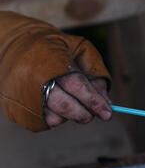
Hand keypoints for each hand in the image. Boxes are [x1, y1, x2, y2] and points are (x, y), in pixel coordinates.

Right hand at [0, 11, 110, 131]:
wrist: (13, 44)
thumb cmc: (54, 47)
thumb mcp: (80, 49)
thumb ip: (95, 74)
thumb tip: (106, 101)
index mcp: (50, 60)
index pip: (77, 86)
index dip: (94, 101)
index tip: (107, 113)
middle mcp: (33, 79)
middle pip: (66, 106)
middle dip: (85, 114)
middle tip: (94, 115)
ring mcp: (21, 96)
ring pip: (55, 118)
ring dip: (69, 116)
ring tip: (69, 100)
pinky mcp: (14, 109)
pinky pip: (42, 123)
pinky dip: (55, 117)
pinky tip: (55, 103)